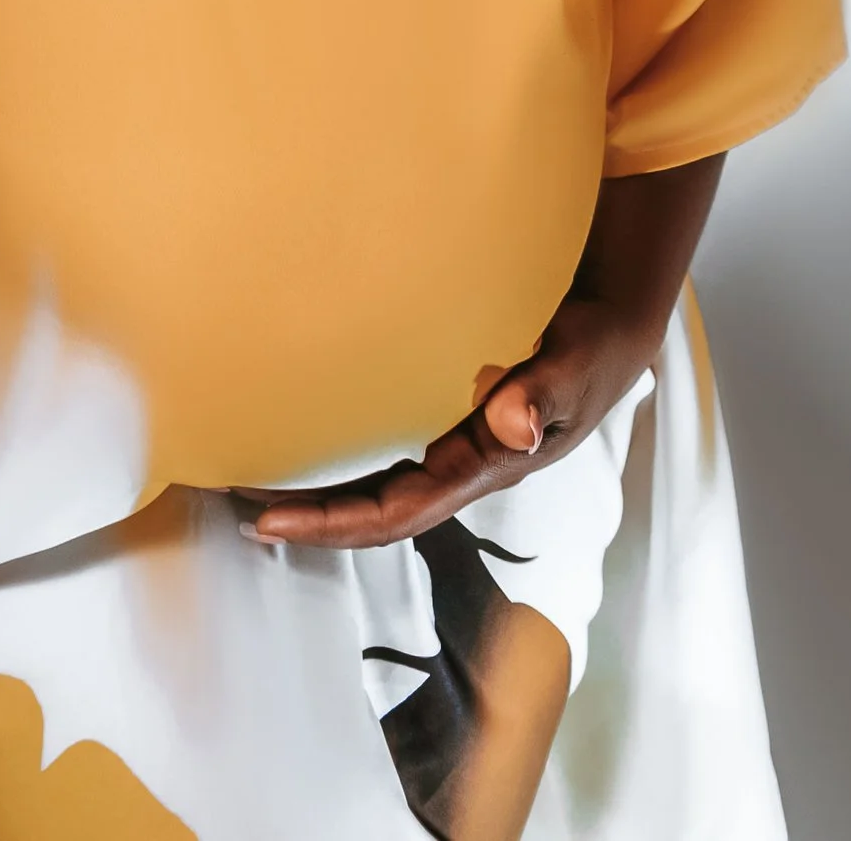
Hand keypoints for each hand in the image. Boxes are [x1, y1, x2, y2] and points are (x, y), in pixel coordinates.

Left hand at [236, 293, 661, 549]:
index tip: (271, 522)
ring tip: (254, 481)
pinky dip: (343, 451)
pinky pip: (388, 446)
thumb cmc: (593, 346)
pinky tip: (307, 435)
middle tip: (237, 506)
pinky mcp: (449, 415)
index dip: (335, 524)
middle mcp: (463, 465)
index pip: (398, 512)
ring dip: (321, 489)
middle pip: (375, 510)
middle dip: (311, 517)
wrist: (613, 325)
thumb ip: (542, 392)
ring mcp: (455, 444)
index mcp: (486, 466)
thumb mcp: (574, 364)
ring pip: (378, 483)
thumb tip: (509, 423)